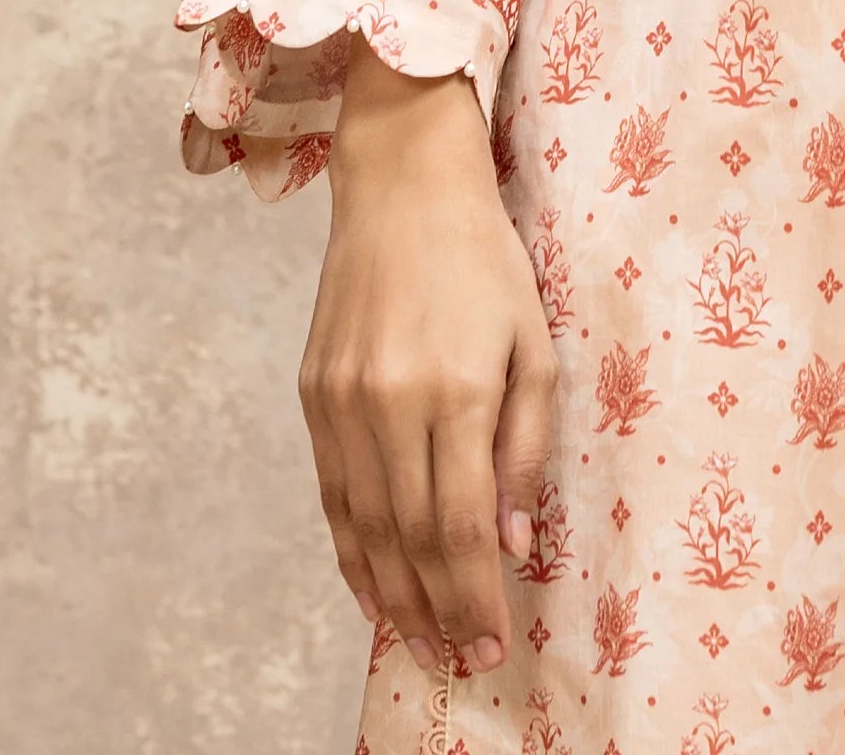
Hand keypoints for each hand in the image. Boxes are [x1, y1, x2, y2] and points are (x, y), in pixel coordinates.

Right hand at [299, 37, 555, 677]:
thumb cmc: (485, 259)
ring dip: (391, 595)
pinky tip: (373, 584)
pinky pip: (331, 495)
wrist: (402, 185)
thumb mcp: (532, 340)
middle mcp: (386, 405)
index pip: (458, 527)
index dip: (474, 596)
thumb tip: (511, 540)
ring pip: (361, 528)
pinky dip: (351, 550)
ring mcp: (339, 404)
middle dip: (437, 611)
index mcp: (451, 390)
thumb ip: (525, 445)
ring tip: (422, 640)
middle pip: (407, 541)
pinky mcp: (312, 396)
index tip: (494, 643)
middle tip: (462, 659)